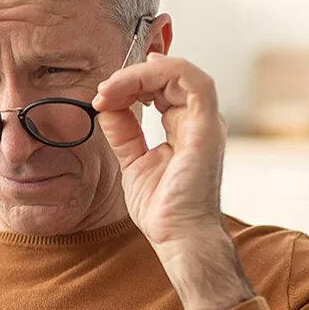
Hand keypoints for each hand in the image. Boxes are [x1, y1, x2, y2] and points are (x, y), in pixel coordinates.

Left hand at [92, 53, 253, 309]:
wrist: (179, 237)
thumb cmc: (163, 208)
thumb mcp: (132, 161)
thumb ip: (123, 132)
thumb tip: (107, 106)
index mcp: (184, 127)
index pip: (161, 88)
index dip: (131, 83)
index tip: (101, 96)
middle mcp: (198, 121)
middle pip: (168, 76)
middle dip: (130, 77)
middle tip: (101, 92)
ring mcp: (206, 122)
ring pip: (179, 72)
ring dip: (139, 74)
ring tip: (110, 89)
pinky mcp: (207, 127)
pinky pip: (194, 82)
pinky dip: (161, 73)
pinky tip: (132, 83)